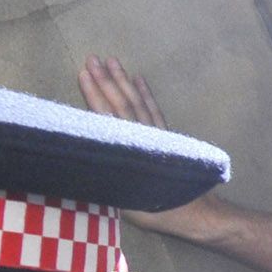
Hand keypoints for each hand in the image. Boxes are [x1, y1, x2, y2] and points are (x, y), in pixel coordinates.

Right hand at [74, 57, 199, 232]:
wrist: (193, 213)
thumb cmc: (154, 209)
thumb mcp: (122, 198)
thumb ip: (102, 175)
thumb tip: (78, 155)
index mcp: (128, 150)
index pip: (107, 117)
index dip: (95, 95)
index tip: (83, 73)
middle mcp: (144, 137)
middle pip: (122, 103)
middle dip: (106, 80)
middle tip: (92, 58)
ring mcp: (157, 135)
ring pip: (138, 103)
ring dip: (124, 81)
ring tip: (112, 60)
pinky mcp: (168, 137)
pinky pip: (155, 111)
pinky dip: (146, 94)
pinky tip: (139, 79)